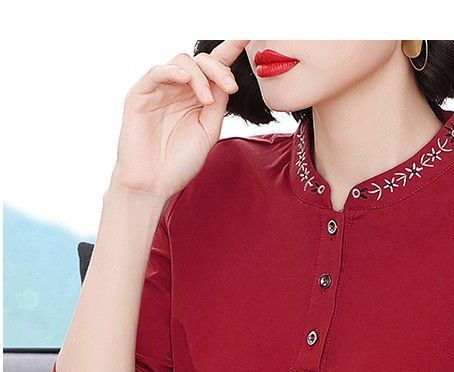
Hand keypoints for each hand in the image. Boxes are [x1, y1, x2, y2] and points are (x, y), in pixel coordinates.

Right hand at [109, 40, 250, 200]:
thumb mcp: (208, 131)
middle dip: (220, 69)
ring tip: (206, 101)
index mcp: (197, 98)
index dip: (231, 50)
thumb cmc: (179, 162)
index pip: (215, 68)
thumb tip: (226, 78)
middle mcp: (179, 90)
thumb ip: (218, 104)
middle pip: (202, 61)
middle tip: (230, 88)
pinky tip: (186, 80)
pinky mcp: (140, 95)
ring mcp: (159, 90)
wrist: (154, 185)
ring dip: (201, 77)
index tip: (248, 37)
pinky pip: (157, 72)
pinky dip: (173, 71)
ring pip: (183, 62)